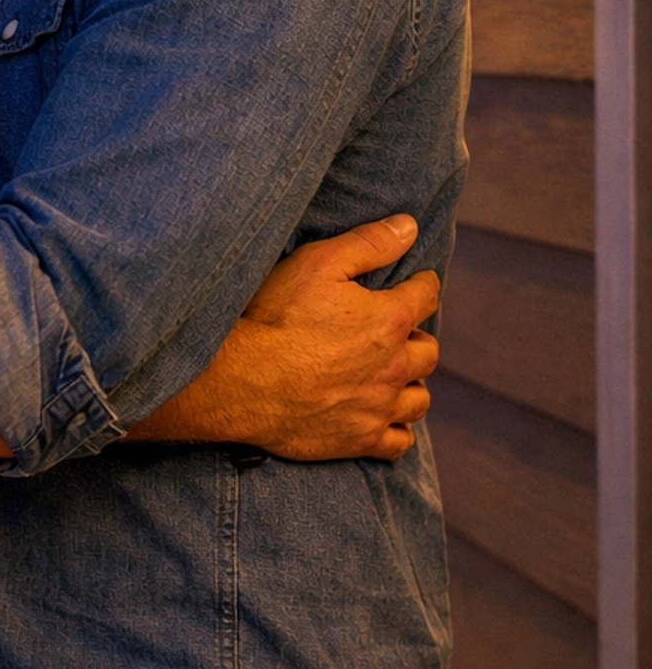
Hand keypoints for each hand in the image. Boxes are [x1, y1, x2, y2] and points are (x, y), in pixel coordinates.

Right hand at [131, 215, 439, 460]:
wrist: (240, 382)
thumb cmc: (275, 318)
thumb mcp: (317, 263)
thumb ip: (369, 243)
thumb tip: (410, 226)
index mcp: (390, 320)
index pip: (426, 296)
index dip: (419, 285)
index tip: (412, 283)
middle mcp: (394, 366)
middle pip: (428, 350)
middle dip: (416, 337)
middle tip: (394, 332)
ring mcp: (378, 407)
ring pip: (419, 398)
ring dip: (411, 383)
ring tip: (391, 375)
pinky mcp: (359, 440)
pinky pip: (399, 442)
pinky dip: (397, 429)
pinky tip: (382, 417)